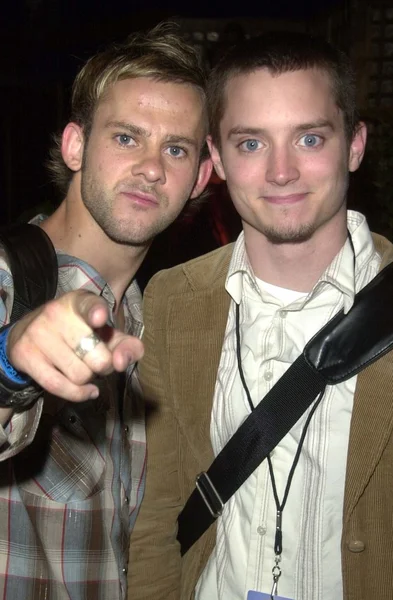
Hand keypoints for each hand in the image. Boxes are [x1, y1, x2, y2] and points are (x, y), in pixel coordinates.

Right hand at [7, 290, 143, 401]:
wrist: (28, 335)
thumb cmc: (78, 334)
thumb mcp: (105, 335)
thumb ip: (127, 346)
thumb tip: (121, 363)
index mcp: (79, 301)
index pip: (89, 305)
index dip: (96, 312)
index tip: (99, 318)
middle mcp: (56, 312)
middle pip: (97, 357)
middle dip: (103, 367)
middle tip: (96, 361)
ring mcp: (38, 332)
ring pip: (79, 375)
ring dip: (87, 380)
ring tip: (81, 367)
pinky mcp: (25, 354)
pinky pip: (58, 385)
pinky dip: (77, 394)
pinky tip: (86, 391)